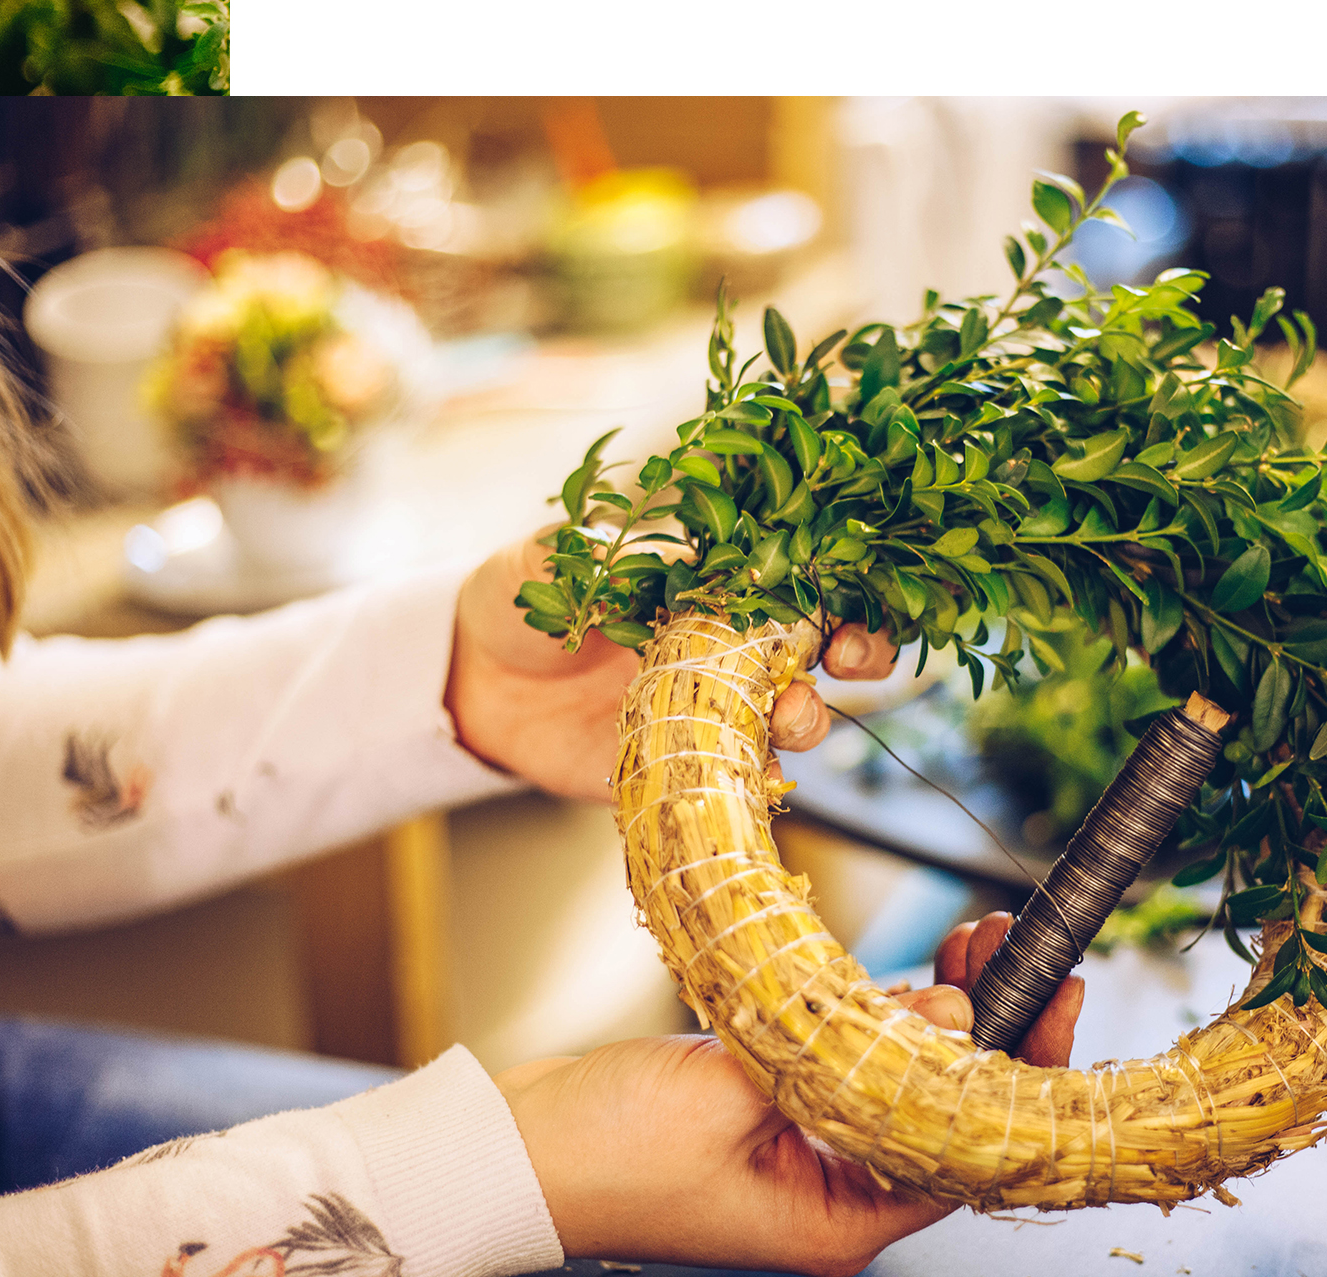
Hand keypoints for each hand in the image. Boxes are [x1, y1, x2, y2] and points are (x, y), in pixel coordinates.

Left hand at [447, 530, 898, 798]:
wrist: (470, 682)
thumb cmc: (519, 603)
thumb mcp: (547, 564)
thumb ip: (588, 554)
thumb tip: (629, 542)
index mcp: (709, 588)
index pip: (796, 581)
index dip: (839, 585)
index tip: (854, 590)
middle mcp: (723, 650)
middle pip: (819, 652)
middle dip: (856, 654)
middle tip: (847, 659)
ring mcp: (707, 712)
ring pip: (787, 719)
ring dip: (806, 718)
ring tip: (787, 716)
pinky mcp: (679, 768)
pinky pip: (734, 782)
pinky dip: (756, 783)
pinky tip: (756, 778)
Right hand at [495, 912, 1082, 1276]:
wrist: (509, 1151)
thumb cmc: (603, 1149)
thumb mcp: (727, 1091)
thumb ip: (837, 1046)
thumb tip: (946, 1010)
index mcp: (835, 1224)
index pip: (967, 1151)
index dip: (1021, 1075)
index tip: (1054, 1001)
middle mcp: (833, 1200)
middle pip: (947, 1114)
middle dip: (989, 1032)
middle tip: (1020, 950)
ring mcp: (803, 1159)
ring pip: (904, 1082)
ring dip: (937, 1014)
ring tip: (975, 940)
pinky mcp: (771, 1118)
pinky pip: (850, 1066)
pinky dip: (878, 1017)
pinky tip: (910, 971)